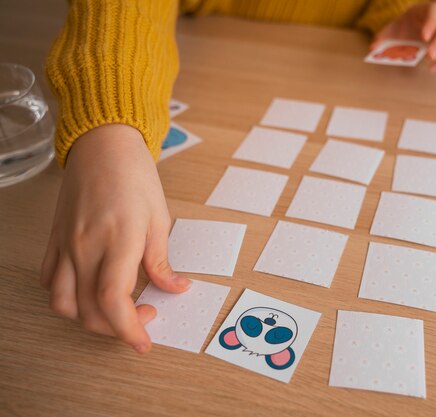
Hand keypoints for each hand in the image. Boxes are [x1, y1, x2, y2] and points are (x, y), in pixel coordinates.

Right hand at [40, 124, 190, 352]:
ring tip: (115, 310)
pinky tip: (89, 291)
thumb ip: (162, 260)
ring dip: (88, 318)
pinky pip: (50, 282)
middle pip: (88, 310)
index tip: (144, 342)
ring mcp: (64, 245)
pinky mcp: (54, 241)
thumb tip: (175, 289)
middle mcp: (84, 247)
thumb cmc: (135, 177)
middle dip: (117, 328)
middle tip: (145, 316)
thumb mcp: (159, 218)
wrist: (102, 146)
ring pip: (63, 303)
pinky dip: (67, 298)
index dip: (129, 329)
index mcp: (117, 240)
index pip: (113, 300)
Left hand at [372, 2, 435, 71]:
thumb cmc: (401, 28)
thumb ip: (382, 37)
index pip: (435, 10)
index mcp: (426, 10)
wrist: (409, 31)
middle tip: (430, 55)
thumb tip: (373, 47)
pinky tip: (434, 68)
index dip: (432, 22)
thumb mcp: (390, 31)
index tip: (424, 37)